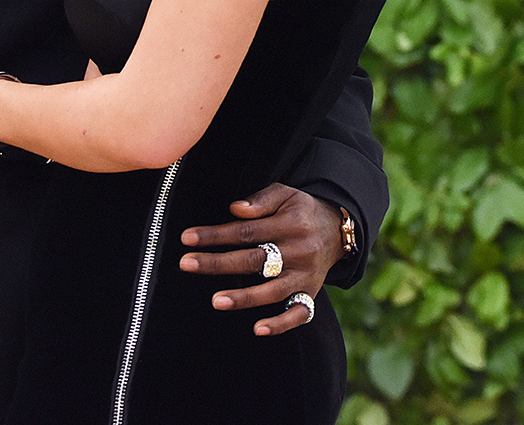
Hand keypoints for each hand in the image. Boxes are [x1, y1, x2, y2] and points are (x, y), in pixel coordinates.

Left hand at [178, 183, 344, 335]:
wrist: (337, 229)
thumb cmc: (300, 210)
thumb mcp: (285, 194)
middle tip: (186, 264)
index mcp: (287, 224)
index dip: (215, 235)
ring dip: (244, 297)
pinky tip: (257, 329)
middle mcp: (297, 251)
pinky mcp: (311, 294)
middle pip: (253, 260)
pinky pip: (299, 314)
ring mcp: (304, 276)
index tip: (186, 238)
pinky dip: (280, 324)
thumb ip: (260, 200)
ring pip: (272, 290)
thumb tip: (235, 209)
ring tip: (216, 301)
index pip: (245, 231)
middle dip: (217, 264)